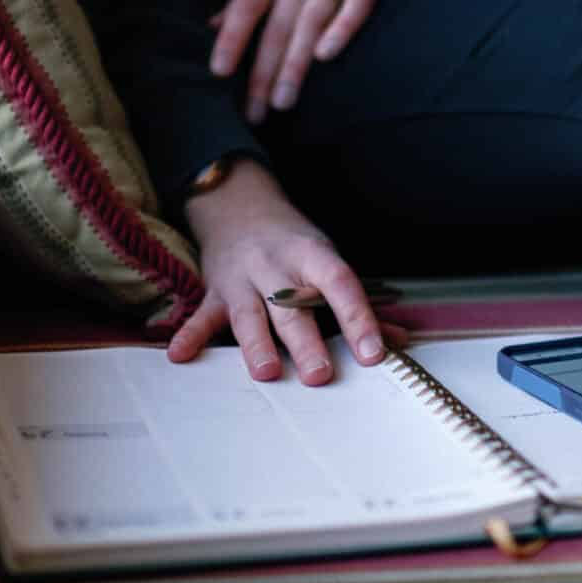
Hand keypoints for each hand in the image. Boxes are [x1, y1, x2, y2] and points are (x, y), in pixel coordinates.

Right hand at [167, 159, 405, 383]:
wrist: (239, 207)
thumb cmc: (292, 245)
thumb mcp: (327, 262)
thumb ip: (358, 305)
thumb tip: (399, 339)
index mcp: (312, 256)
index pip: (340, 284)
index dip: (358, 317)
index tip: (374, 352)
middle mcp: (276, 265)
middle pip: (292, 305)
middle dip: (306, 341)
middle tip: (320, 375)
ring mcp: (242, 278)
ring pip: (250, 313)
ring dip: (257, 344)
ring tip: (267, 373)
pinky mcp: (215, 291)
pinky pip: (202, 315)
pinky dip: (191, 335)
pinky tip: (181, 356)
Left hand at [209, 0, 424, 123]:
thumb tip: (213, 26)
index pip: (247, 3)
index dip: (232, 38)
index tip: (219, 72)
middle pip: (278, 23)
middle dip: (264, 70)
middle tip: (256, 109)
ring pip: (311, 20)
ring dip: (295, 62)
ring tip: (283, 99)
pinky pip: (357, 4)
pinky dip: (341, 28)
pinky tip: (326, 55)